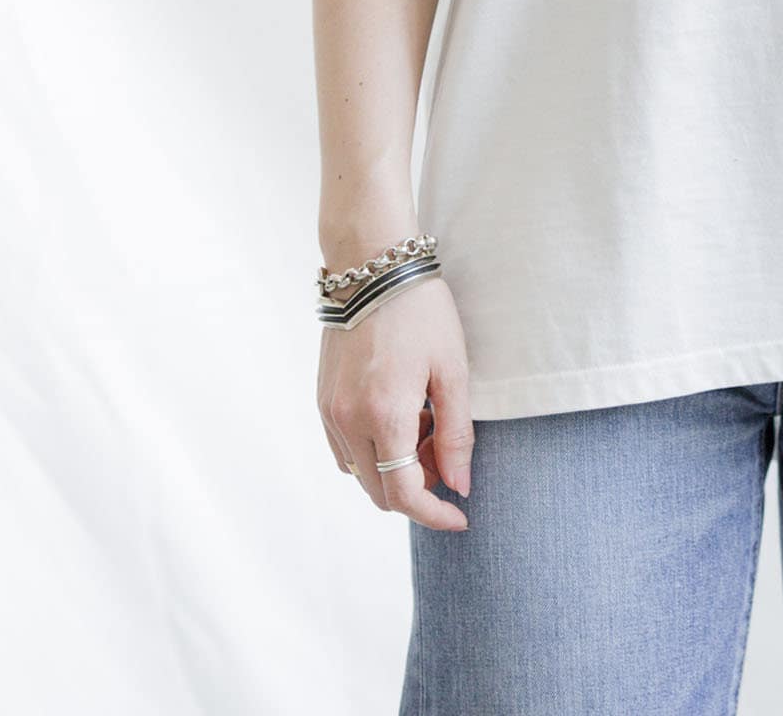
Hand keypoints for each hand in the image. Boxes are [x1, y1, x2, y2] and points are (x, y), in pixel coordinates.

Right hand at [317, 276, 472, 531]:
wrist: (372, 265)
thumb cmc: (421, 311)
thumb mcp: (452, 369)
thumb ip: (456, 433)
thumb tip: (459, 486)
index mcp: (383, 414)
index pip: (405, 494)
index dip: (434, 514)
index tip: (461, 517)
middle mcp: (347, 421)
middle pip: (380, 490)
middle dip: (419, 488)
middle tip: (448, 454)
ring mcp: (328, 412)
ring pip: (361, 472)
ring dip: (395, 467)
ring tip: (427, 422)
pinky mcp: (321, 400)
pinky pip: (345, 449)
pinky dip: (374, 449)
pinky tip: (401, 415)